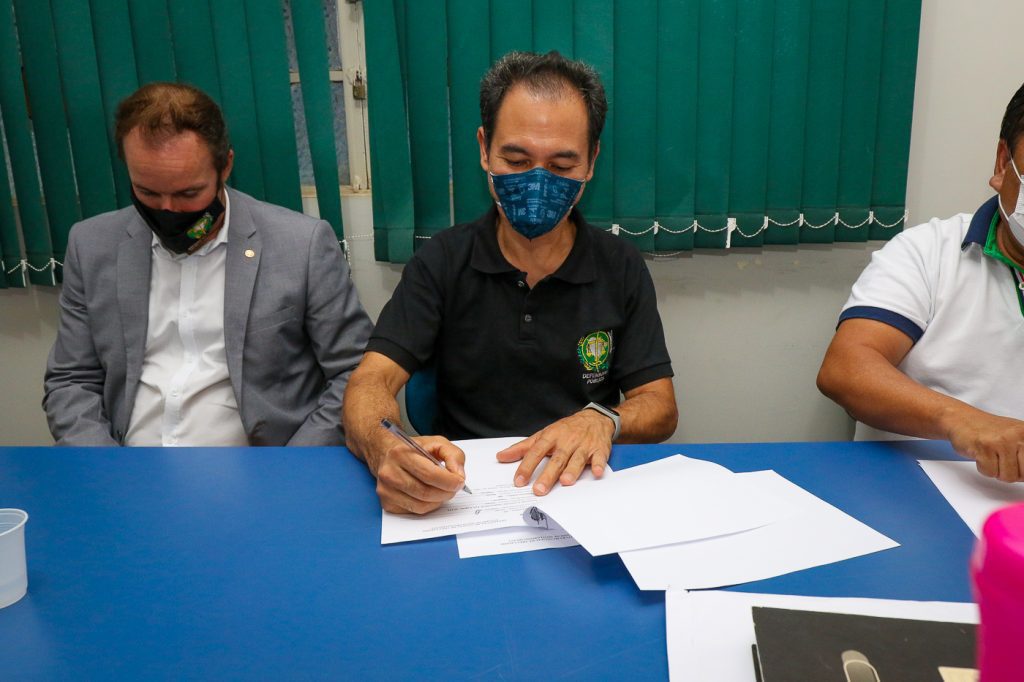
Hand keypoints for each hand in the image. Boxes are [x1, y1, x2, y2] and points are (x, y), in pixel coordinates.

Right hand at [369, 436, 466, 513]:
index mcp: (401, 454)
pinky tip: (429, 496)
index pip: (429, 474)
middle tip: (453, 488)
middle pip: (425, 493)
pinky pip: (414, 511)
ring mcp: (386, 490)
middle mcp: (390, 473)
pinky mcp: (387, 503)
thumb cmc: (413, 449)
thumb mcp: (436, 443)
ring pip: (421, 506)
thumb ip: (453, 455)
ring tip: (442, 491)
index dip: (449, 481)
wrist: (387, 454)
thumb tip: (458, 475)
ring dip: (438, 501)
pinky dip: (427, 506)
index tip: (459, 482)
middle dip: (446, 493)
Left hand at [496, 409, 613, 494]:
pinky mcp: (599, 449)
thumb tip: (501, 457)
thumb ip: (523, 448)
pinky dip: (599, 465)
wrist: (594, 418)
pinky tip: (597, 473)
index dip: (527, 466)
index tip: (519, 481)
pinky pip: (600, 458)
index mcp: (551, 437)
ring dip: (572, 470)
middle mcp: (567, 441)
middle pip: (556, 459)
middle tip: (539, 490)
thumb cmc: (565, 430)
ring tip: (565, 482)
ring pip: (577, 459)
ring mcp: (583, 445)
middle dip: (548, 474)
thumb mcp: (543, 435)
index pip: (536, 452)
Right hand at [945, 411, 1023, 481]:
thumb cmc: (987, 430)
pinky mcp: (984, 447)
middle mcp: (1018, 435)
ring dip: (996, 471)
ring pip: (1007, 476)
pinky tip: (981, 455)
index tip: (1015, 465)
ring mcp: (1001, 441)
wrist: (961, 418)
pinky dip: (983, 468)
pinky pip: (990, 472)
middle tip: (1002, 460)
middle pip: (1023, 474)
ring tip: (991, 456)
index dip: (1022, 471)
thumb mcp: (1015, 437)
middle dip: (1011, 473)